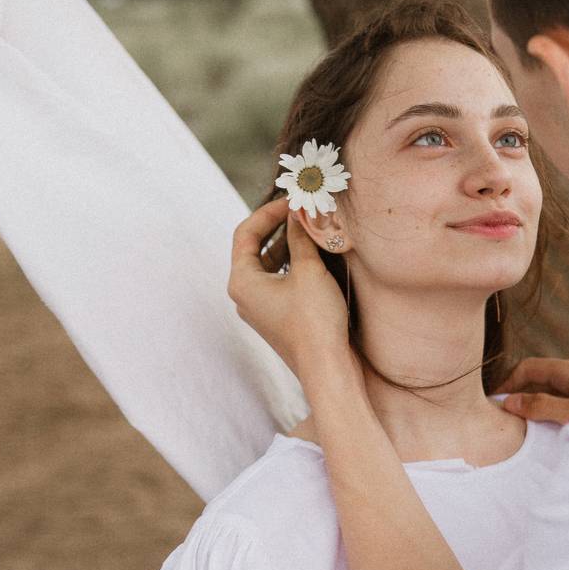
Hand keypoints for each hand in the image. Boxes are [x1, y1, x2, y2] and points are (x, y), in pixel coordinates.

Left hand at [228, 198, 354, 378]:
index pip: (245, 233)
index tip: (292, 201)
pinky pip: (278, 282)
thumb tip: (299, 211)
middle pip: (254, 249)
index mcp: (241, 281)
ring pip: (268, 266)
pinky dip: (292, 266)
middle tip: (301, 211)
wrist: (327, 368)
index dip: (268, 212)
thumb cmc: (314, 320)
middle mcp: (244, 296)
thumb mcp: (309, 270)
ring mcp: (259, 309)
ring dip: (287, 246)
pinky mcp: (276, 318)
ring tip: (311, 230)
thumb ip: (301, 236)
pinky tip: (313, 258)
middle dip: (278, 228)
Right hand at [498, 356, 568, 424]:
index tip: (492, 400)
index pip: (530, 367)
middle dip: (517, 393)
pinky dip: (545, 412)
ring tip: (514, 423)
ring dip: (531, 405)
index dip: (509, 381)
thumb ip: (542, 407)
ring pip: (548, 392)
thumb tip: (510, 402)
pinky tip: (539, 429)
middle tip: (498, 413)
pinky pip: (559, 403)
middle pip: (538, 378)